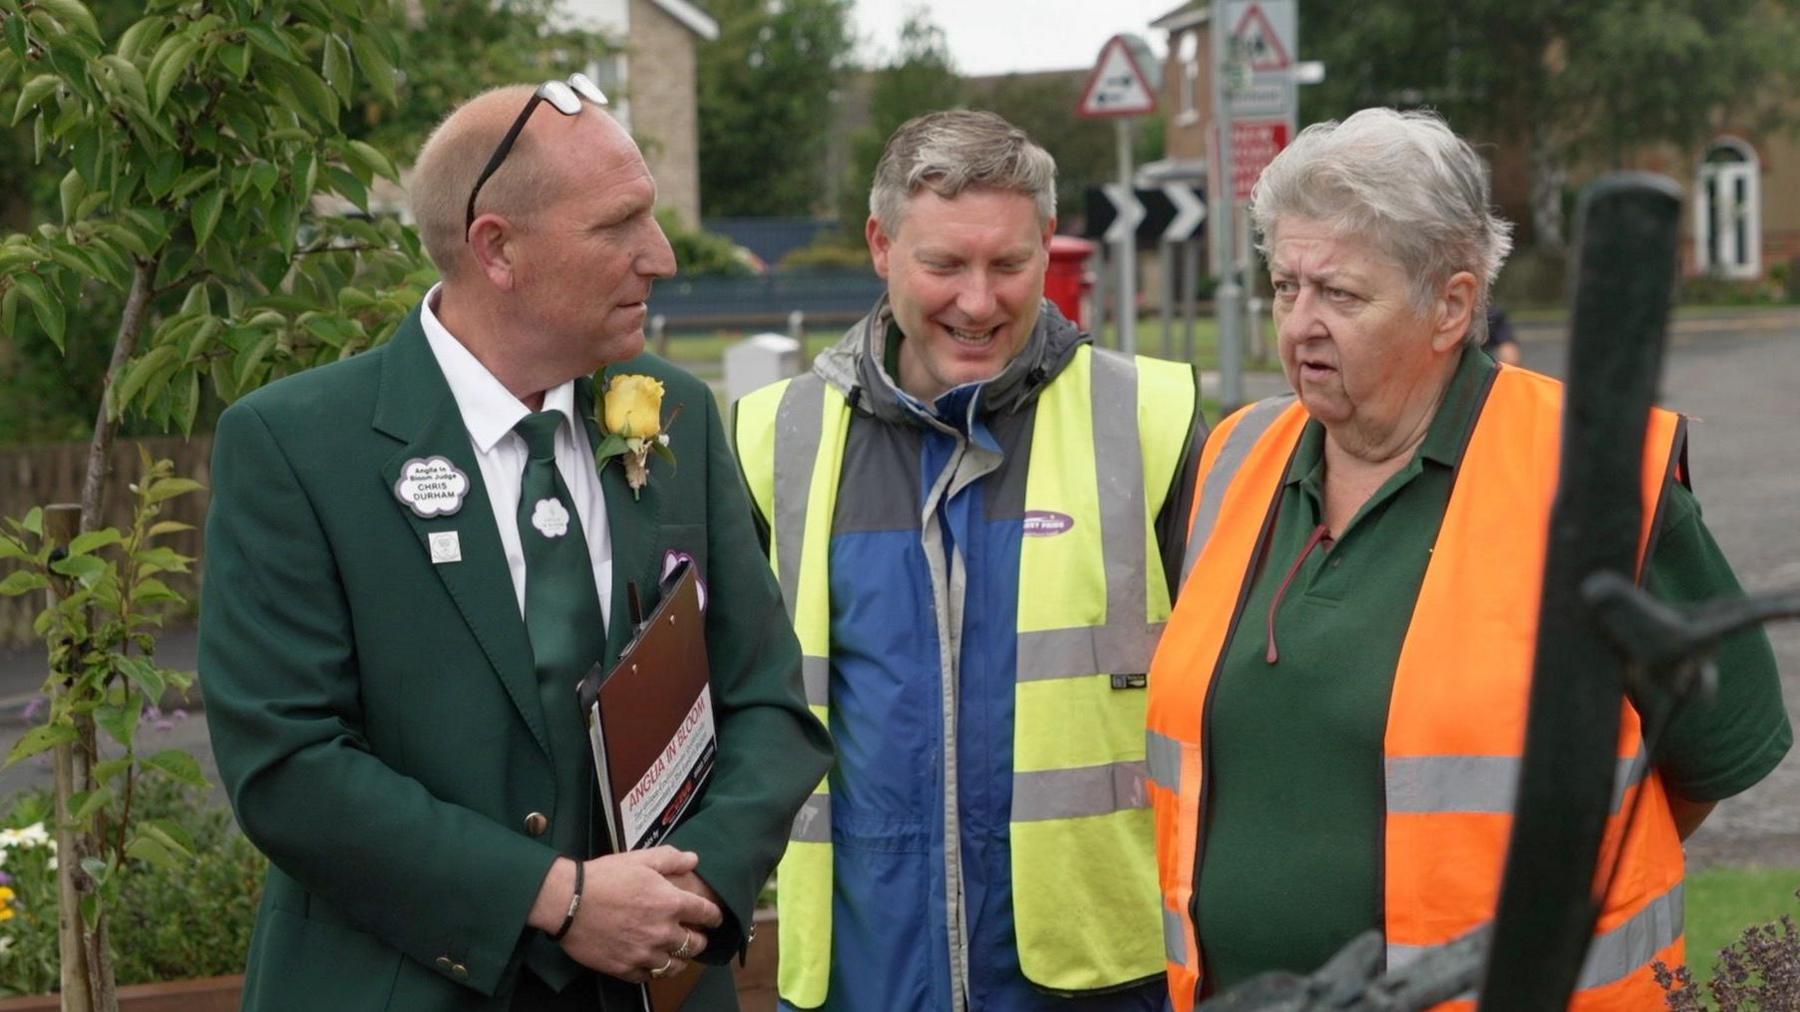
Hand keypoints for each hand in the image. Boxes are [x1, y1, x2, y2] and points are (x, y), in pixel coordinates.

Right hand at [529, 848, 721, 980]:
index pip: (707, 914)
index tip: (715, 918)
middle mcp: (662, 932)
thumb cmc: (604, 877)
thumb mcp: (640, 859)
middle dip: (699, 939)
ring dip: (680, 958)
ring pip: (675, 966)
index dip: (714, 916)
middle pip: (696, 944)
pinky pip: (649, 976)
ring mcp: (644, 953)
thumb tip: (693, 859)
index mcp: (671, 903)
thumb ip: (670, 859)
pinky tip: (651, 961)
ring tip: (676, 952)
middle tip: (695, 936)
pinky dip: (654, 970)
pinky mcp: (625, 968)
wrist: (568, 901)